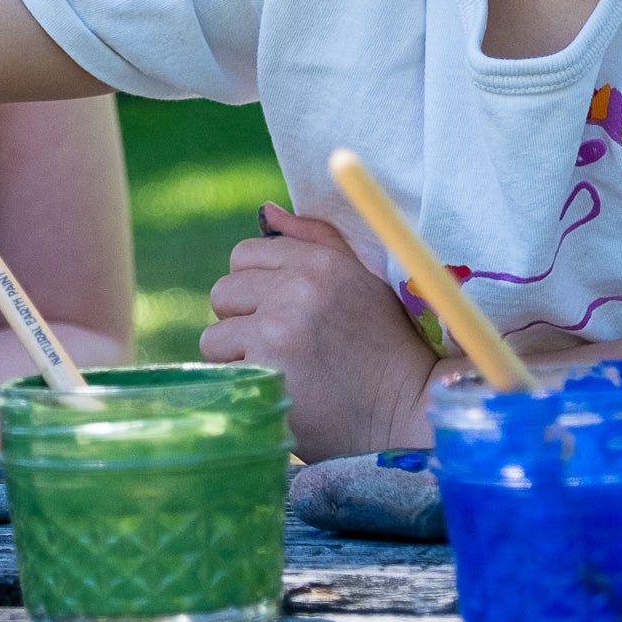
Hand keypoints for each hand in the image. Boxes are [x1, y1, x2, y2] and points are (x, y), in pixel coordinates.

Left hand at [200, 202, 443, 458]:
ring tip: (282, 371)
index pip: (243, 255)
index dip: (255, 286)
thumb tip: (266, 211)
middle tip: (282, 347)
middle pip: (223, 293)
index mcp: (320, 261)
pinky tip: (281, 394)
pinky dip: (245, 388)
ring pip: (215, 337)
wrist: (407, 410)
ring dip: (239, 357)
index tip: (280, 312)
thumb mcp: (360, 280)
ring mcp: (277, 330)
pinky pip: (223, 374)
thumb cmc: (384, 346)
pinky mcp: (265, 372)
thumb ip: (314, 240)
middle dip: (243, 321)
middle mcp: (296, 288)